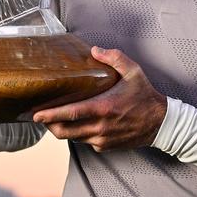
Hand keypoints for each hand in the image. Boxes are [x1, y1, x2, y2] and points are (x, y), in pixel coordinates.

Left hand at [32, 46, 166, 151]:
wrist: (161, 123)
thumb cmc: (145, 96)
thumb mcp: (133, 71)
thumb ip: (114, 57)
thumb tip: (94, 49)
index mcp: (103, 108)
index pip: (70, 114)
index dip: (50, 115)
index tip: (35, 114)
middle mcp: (100, 127)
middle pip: (64, 132)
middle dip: (49, 125)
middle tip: (40, 116)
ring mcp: (102, 139)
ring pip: (73, 138)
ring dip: (63, 130)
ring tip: (55, 119)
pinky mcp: (105, 147)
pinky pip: (85, 142)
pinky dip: (78, 134)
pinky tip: (78, 123)